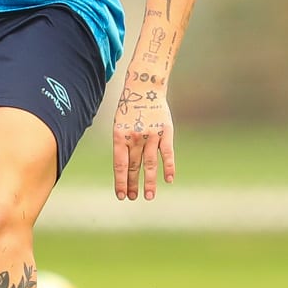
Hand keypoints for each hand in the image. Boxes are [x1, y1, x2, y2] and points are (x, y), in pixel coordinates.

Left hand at [112, 84, 176, 200]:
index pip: (119, 164)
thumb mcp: (119, 125)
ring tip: (148, 196)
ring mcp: (151, 135)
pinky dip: (169, 167)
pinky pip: (167, 153)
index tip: (121, 195)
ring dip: (149, 181)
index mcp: (120, 136)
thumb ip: (123, 145)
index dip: (120, 181)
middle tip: (133, 198)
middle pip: (133, 166)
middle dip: (132, 184)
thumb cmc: (130, 109)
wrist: (145, 88)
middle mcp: (135, 137)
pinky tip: (169, 180)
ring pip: (150, 163)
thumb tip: (124, 168)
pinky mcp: (166, 132)